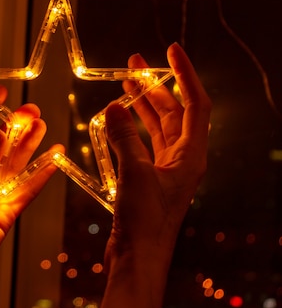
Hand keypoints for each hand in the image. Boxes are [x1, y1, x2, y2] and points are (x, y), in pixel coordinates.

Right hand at [97, 43, 211, 307]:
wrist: (138, 256)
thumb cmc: (146, 222)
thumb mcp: (134, 174)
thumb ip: (123, 138)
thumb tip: (113, 108)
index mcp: (191, 156)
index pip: (194, 105)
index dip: (184, 75)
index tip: (172, 51)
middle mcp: (182, 159)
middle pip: (173, 113)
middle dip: (155, 86)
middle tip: (135, 64)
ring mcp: (164, 169)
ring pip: (156, 127)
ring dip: (141, 105)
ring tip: (125, 83)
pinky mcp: (147, 178)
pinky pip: (140, 143)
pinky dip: (128, 128)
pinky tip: (114, 118)